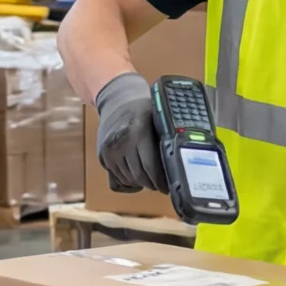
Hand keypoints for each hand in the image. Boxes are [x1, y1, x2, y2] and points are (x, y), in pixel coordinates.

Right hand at [94, 73, 168, 192]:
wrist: (116, 99)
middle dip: (153, 184)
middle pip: (139, 177)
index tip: (170, 186)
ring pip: (128, 180)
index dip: (161, 181)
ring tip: (150, 177)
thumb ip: (167, 138)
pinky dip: (128, 182)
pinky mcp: (102, 157)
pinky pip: (117, 180)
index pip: (151, 167)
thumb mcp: (158, 118)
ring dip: (141, 183)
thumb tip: (182, 162)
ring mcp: (109, 151)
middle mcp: (121, 142)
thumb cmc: (143, 110)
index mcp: (138, 132)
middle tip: (163, 184)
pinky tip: (136, 174)